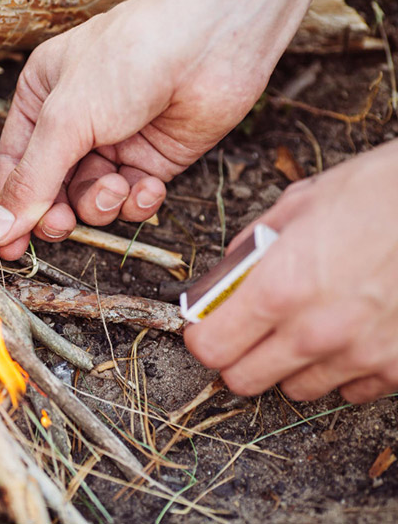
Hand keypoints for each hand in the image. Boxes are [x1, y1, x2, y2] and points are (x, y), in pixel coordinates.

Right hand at [0, 0, 315, 259]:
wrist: (210, 42)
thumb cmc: (129, 58)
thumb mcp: (65, 120)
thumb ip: (32, 181)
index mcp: (41, 102)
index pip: (16, 167)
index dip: (11, 208)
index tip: (8, 247)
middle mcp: (75, 125)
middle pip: (52, 191)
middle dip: (58, 212)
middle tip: (61, 225)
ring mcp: (115, 144)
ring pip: (92, 200)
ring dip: (101, 203)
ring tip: (115, 186)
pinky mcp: (153, 160)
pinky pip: (132, 200)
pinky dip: (138, 201)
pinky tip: (147, 185)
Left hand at [185, 139, 397, 403]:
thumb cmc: (380, 193)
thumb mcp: (300, 203)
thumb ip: (252, 248)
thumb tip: (226, 275)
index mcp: (278, 288)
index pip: (210, 348)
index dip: (203, 336)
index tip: (208, 325)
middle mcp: (314, 332)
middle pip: (244, 380)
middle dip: (238, 357)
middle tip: (249, 332)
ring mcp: (359, 355)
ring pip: (297, 390)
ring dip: (291, 365)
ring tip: (308, 327)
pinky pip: (351, 390)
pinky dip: (342, 371)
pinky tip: (350, 336)